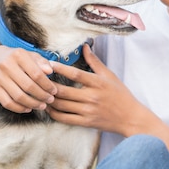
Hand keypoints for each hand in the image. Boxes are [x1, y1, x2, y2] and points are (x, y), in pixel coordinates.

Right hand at [0, 45, 57, 112]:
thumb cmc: (18, 59)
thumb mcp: (30, 56)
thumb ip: (42, 62)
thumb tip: (50, 71)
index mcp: (18, 55)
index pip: (36, 74)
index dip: (47, 85)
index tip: (54, 91)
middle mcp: (6, 65)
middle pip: (28, 86)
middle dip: (42, 96)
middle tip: (50, 100)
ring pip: (18, 96)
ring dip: (33, 104)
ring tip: (42, 106)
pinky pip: (7, 103)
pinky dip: (19, 108)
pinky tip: (28, 109)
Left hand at [47, 44, 161, 135]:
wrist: (130, 118)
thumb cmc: (120, 94)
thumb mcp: (109, 75)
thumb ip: (94, 61)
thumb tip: (84, 46)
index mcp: (98, 83)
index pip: (75, 74)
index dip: (60, 68)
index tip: (49, 64)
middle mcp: (92, 97)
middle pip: (64, 91)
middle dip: (49, 86)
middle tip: (38, 79)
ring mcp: (88, 111)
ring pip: (61, 105)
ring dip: (48, 99)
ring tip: (40, 93)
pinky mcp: (86, 122)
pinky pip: (64, 118)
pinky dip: (53, 113)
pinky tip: (47, 107)